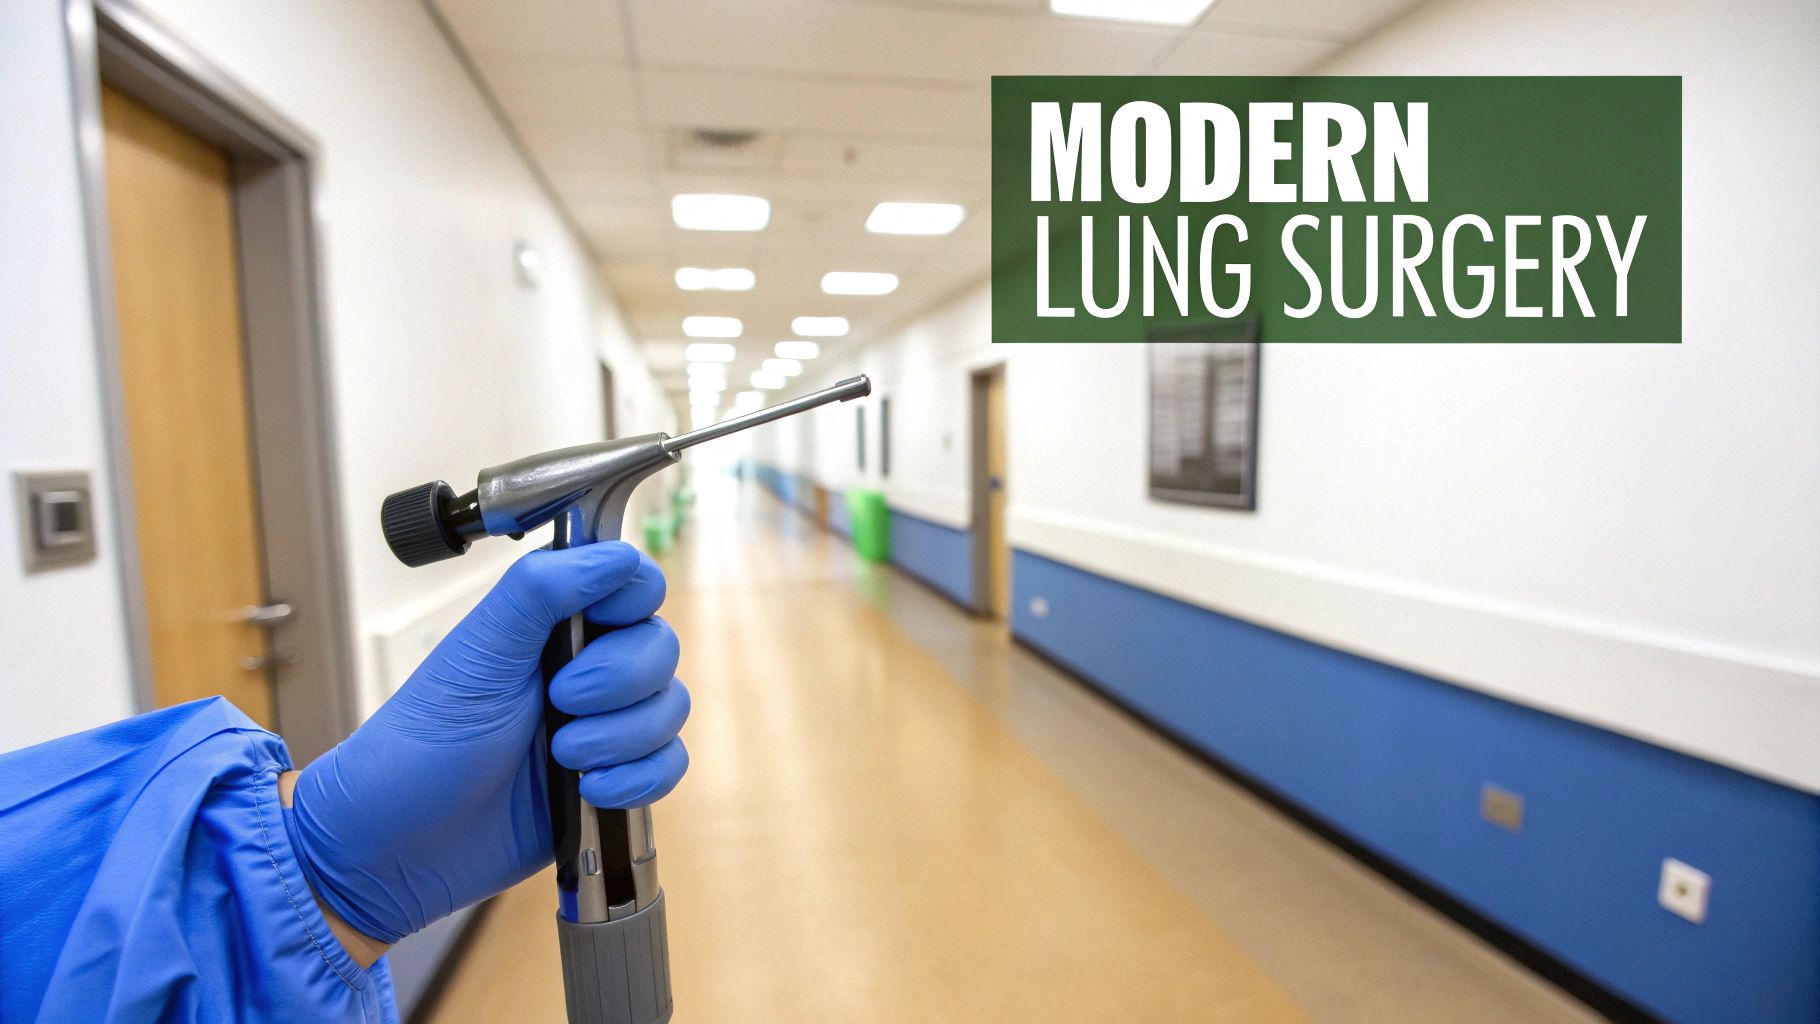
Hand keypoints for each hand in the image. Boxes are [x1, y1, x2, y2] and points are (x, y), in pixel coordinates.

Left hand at [283, 542, 689, 948]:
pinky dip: (637, 780)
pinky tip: (590, 791)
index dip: (630, 601)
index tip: (592, 628)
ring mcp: (603, 725)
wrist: (401, 845)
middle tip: (559, 702)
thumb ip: (541, 589)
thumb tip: (613, 555)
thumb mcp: (478, 653)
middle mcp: (586, 666)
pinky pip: (668, 766)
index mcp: (553, 622)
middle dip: (619, 681)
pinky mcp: (614, 779)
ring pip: (670, 708)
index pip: (634, 584)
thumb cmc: (421, 744)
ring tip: (563, 757)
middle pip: (661, 648)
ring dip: (622, 736)